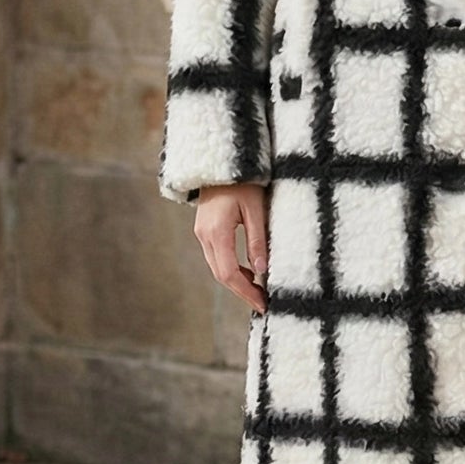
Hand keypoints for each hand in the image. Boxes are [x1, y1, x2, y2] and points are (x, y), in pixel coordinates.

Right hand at [194, 182, 268, 310]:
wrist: (221, 159)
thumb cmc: (243, 180)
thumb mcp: (256, 208)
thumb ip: (257, 239)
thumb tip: (261, 271)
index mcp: (217, 232)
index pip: (229, 273)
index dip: (246, 292)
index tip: (263, 304)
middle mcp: (204, 235)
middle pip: (221, 274)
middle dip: (242, 292)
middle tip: (263, 304)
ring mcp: (202, 233)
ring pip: (217, 267)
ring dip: (237, 282)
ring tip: (258, 291)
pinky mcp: (205, 229)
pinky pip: (217, 256)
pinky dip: (231, 268)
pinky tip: (248, 271)